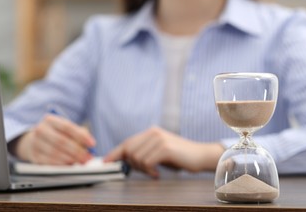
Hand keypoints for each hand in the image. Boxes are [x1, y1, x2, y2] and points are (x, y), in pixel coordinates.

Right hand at [13, 114, 95, 164]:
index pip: (67, 127)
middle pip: (61, 141)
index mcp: (50, 120)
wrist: (34, 141)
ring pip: (55, 153)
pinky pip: (50, 162)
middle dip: (78, 151)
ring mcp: (35, 143)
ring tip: (82, 162)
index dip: (81, 136)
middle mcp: (40, 130)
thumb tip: (89, 145)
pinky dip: (62, 164)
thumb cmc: (56, 134)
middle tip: (88, 157)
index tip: (92, 144)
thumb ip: (79, 133)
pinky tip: (71, 164)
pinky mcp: (34, 156)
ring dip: (71, 159)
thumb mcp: (66, 129)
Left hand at [104, 126, 223, 177]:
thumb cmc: (179, 156)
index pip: (127, 142)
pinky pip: (147, 162)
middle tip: (146, 171)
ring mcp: (159, 139)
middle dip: (132, 165)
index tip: (105, 162)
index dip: (114, 153)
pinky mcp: (165, 148)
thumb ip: (143, 152)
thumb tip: (123, 160)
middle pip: (129, 150)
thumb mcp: (158, 152)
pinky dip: (150, 171)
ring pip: (136, 157)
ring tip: (154, 172)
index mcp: (151, 132)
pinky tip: (157, 173)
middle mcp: (153, 132)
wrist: (201, 155)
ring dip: (142, 169)